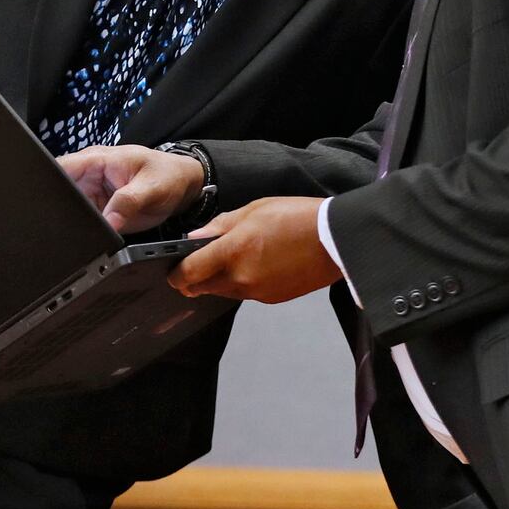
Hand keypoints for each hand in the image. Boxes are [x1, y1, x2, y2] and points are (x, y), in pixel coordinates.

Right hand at [58, 145, 203, 233]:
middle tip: (63, 225)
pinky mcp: (98, 210)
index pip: (60, 167)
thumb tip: (108, 222)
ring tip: (77, 232)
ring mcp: (92, 194)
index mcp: (97, 160)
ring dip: (70, 221)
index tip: (44, 203)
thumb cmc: (168, 176)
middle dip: (57, 208)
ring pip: (68, 209)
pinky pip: (82, 220)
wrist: (183, 187)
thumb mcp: (151, 187)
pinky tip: (86, 237)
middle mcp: (89, 176)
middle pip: (59, 191)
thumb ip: (129, 202)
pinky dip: (82, 228)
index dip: (47, 183)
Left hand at [169, 197, 339, 302]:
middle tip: (200, 262)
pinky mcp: (271, 298)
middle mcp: (242, 277)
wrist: (335, 240)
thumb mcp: (254, 209)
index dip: (176, 274)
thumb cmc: (297, 217)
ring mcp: (257, 291)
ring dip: (220, 279)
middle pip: (203, 287)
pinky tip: (258, 264)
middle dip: (196, 278)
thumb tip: (196, 237)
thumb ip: (221, 225)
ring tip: (237, 256)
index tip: (172, 271)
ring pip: (224, 291)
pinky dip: (243, 282)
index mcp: (234, 251)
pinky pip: (246, 293)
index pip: (190, 272)